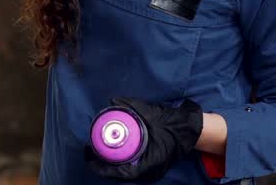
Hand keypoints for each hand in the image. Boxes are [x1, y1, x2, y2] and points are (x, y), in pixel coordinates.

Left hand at [85, 97, 203, 182]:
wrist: (186, 129)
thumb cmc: (169, 123)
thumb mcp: (150, 113)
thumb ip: (131, 106)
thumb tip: (112, 100)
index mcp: (147, 163)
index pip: (119, 172)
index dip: (101, 166)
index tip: (89, 155)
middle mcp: (147, 171)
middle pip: (118, 174)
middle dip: (102, 164)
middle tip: (89, 150)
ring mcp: (149, 171)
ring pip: (123, 172)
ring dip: (109, 164)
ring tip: (96, 150)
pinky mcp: (149, 167)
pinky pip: (129, 168)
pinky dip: (118, 162)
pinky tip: (110, 152)